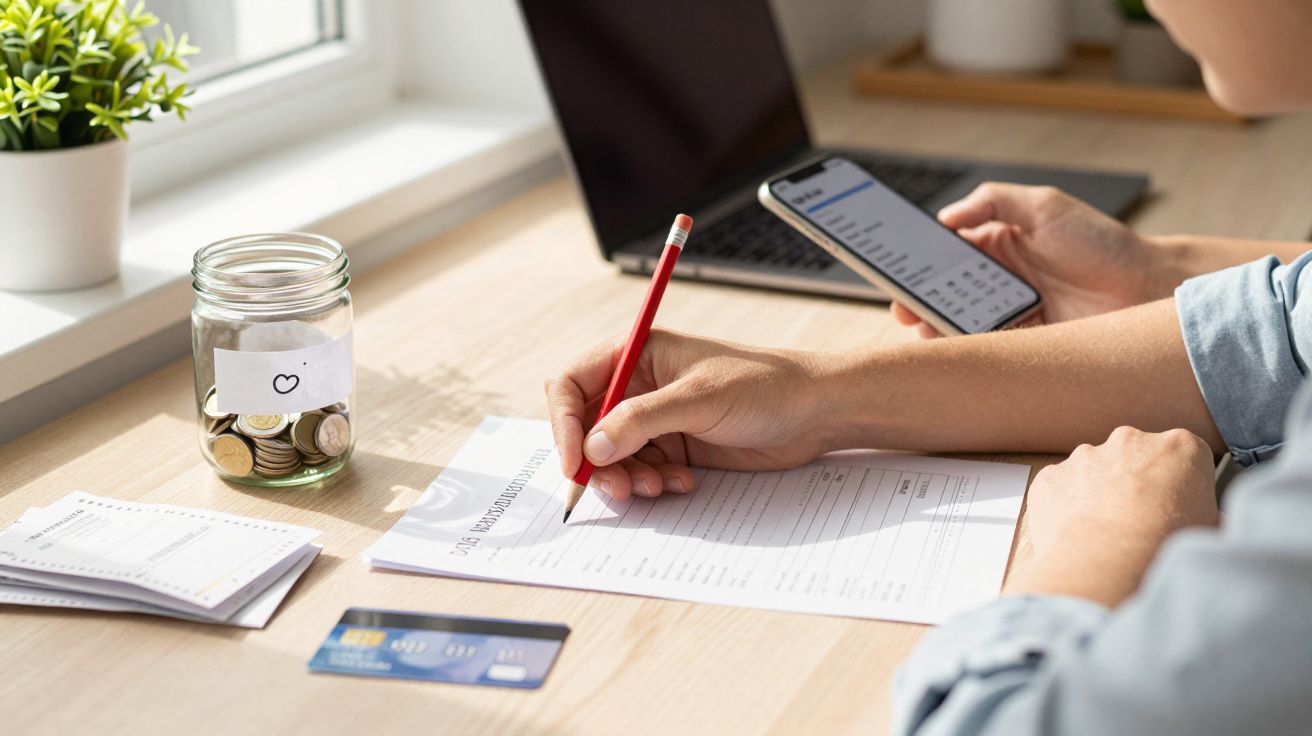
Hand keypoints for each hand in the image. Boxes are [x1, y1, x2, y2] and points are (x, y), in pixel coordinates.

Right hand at [545, 330, 834, 500]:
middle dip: (596, 461)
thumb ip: (641, 421)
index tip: (575, 460)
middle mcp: (639, 385)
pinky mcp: (675, 447)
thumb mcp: (699, 398)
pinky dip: (653, 483)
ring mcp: (656, 419)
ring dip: (627, 477)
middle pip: (586, 427)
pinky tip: (682, 482)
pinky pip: (642, 471)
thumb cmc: (764, 386)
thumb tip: (592, 447)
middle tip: (619, 486)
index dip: (563, 422)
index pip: (572, 384)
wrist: (816, 412)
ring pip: (612, 456)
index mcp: (636, 354)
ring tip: (658, 486)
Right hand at [891, 183, 1180, 338]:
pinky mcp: (1023, 344)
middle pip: (946, 291)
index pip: (947, 252)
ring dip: (936, 326)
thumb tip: (946, 215)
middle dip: (919, 299)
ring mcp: (1009, 314)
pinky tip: (952, 347)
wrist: (1149, 290)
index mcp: (998, 244)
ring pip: (960, 322)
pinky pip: (985, 347)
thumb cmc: (1103, 243)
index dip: (920, 260)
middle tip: (902, 306)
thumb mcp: (1045, 205)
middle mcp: (999, 281)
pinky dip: (965, 349)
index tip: (896, 267)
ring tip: (921, 329)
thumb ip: (993, 201)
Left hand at [1004, 426, 1218, 606]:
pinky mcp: (1052, 477)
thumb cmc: (1164, 550)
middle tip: (1139, 522)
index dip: (1180, 484)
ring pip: (1094, 471)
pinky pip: (1060, 490)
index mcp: (1180, 446)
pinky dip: (1066, 509)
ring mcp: (1086, 456)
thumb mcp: (1211, 532)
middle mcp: (1131, 440)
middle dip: (1136, 483)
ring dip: (1099, 494)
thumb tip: (1213, 524)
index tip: (1176, 505)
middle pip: (1136, 457)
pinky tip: (1078, 536)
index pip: (1184, 457)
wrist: (1107, 567)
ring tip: (1106, 535)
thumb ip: (1210, 516)